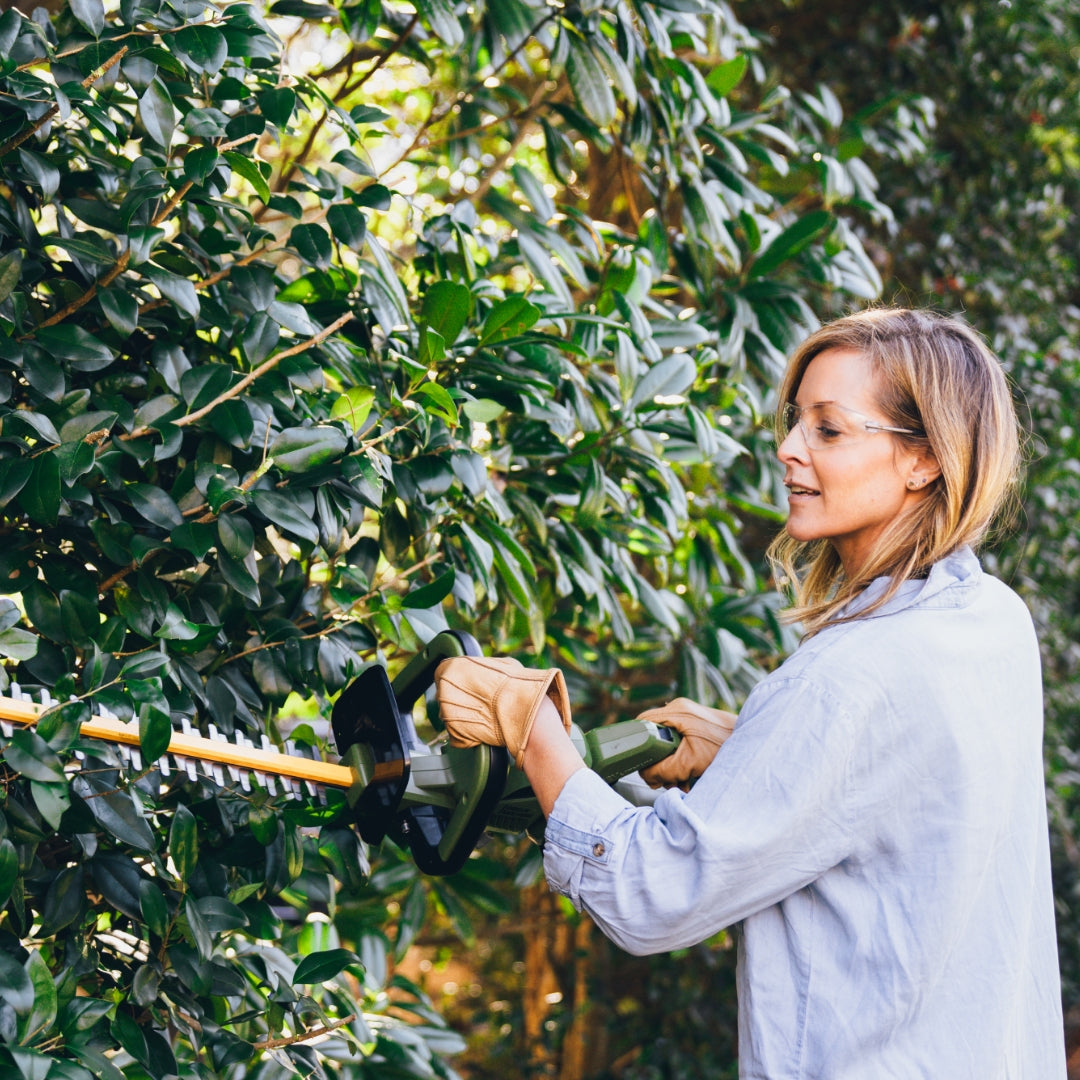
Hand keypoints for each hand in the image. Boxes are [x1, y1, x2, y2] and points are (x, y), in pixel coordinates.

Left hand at [434, 656, 571, 766]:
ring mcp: (447, 714)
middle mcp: (444, 690)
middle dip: (459, 699)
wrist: (524, 710)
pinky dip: (468, 736)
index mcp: (451, 668)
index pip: (442, 673)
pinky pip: (457, 735)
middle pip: (446, 696)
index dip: (456, 680)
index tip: (467, 686)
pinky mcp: (454, 734)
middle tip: (480, 702)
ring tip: (485, 716)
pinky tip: (484, 729)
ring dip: (464, 717)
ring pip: (451, 716)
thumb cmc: (516, 684)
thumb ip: (481, 666)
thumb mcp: (500, 663)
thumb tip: (480, 668)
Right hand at [638, 697, 736, 789]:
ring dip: (673, 767)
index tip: (642, 764)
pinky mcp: (700, 729)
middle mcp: (682, 711)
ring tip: (685, 781)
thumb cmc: (726, 749)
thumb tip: (647, 776)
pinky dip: (684, 763)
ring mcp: (692, 719)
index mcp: (677, 711)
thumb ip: (662, 769)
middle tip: (668, 779)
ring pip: (669, 745)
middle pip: (655, 738)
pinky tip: (693, 777)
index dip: (638, 745)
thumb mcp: (689, 762)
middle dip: (660, 763)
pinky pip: (682, 746)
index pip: (642, 724)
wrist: (757, 743)